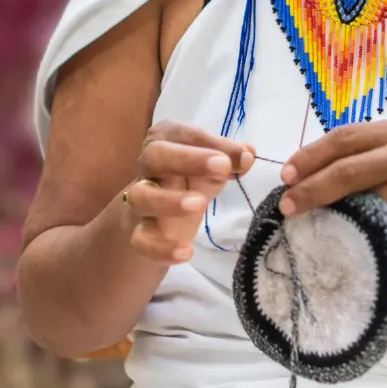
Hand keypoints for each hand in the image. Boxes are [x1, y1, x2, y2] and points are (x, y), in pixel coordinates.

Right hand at [125, 121, 255, 264]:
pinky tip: (186, 253)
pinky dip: (161, 248)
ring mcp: (139, 200)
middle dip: (188, 159)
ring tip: (200, 205)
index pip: (182, 134)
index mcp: (165, 142)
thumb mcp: (210, 170)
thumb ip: (229, 160)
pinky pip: (140, 240)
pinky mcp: (137, 232)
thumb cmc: (187, 182)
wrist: (154, 218)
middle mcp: (147, 167)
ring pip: (141, 196)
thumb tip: (248, 153)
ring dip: (169, 200)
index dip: (210, 142)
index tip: (241, 156)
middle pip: (155, 156)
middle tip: (223, 167)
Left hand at [278, 121, 386, 265]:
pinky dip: (351, 232)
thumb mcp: (374, 162)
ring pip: (359, 199)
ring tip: (304, 222)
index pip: (341, 139)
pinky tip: (335, 238)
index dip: (309, 157)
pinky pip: (376, 226)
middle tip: (287, 205)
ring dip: (327, 213)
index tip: (285, 177)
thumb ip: (342, 161)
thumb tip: (292, 179)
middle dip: (311, 187)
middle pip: (347, 169)